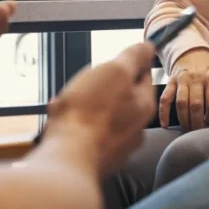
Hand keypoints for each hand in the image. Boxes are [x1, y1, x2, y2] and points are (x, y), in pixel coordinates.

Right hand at [44, 42, 156, 176]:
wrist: (67, 158)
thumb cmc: (90, 112)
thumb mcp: (115, 72)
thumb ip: (133, 58)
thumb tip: (148, 47)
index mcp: (144, 107)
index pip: (144, 77)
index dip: (128, 64)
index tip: (111, 61)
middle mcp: (135, 131)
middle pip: (121, 99)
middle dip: (101, 88)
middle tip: (83, 83)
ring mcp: (115, 150)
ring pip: (100, 118)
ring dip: (84, 107)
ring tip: (65, 104)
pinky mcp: (95, 162)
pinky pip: (86, 136)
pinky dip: (75, 127)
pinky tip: (59, 122)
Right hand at [159, 48, 208, 130]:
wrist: (193, 53)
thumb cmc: (208, 71)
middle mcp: (195, 78)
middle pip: (196, 104)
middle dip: (197, 122)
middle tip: (198, 133)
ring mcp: (181, 79)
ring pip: (181, 103)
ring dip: (184, 120)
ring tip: (187, 131)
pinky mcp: (170, 81)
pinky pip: (165, 98)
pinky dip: (163, 112)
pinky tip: (165, 125)